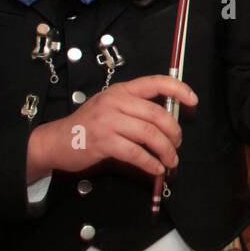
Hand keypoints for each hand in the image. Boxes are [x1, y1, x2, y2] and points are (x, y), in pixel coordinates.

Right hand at [26, 75, 197, 180]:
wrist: (56, 140)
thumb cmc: (88, 125)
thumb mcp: (111, 106)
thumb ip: (136, 107)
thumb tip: (169, 118)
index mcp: (121, 90)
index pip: (155, 82)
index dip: (178, 89)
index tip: (193, 100)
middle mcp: (115, 102)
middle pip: (157, 114)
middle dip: (174, 132)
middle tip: (178, 144)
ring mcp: (108, 122)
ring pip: (149, 134)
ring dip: (166, 150)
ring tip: (171, 160)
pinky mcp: (103, 142)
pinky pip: (136, 153)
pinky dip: (150, 163)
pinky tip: (156, 168)